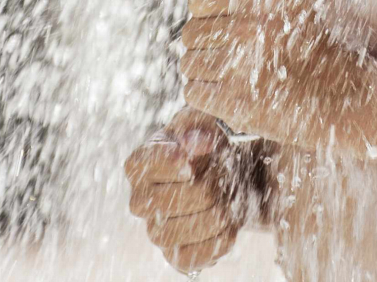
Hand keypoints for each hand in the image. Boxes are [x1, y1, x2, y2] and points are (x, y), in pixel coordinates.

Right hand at [124, 107, 246, 274]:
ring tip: (230, 198)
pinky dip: (218, 240)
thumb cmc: (215, 142)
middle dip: (206, 187)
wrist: (235, 175)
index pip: (142, 165)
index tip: (191, 163)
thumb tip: (192, 142)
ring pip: (179, 232)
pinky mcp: (177, 255)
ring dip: (216, 214)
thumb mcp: (208, 120)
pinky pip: (192, 258)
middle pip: (167, 201)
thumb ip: (198, 122)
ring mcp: (157, 230)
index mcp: (141, 163)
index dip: (167, 164)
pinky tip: (229, 222)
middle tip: (223, 175)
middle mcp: (141, 199)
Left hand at [180, 0, 376, 153]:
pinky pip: (194, 93)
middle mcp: (249, 30)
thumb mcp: (289, 0)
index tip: (217, 23)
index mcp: (260, 0)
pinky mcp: (238, 104)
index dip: (204, 12)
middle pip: (190, 33)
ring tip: (221, 72)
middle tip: (219, 51)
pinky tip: (223, 92)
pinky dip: (203, 94)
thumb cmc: (314, 44)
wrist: (345, 95)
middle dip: (202, 43)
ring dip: (200, 69)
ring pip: (189, 63)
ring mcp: (242, 69)